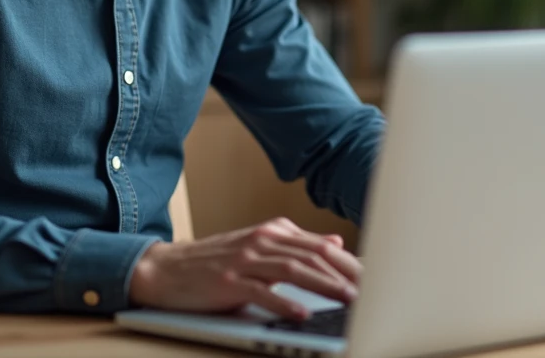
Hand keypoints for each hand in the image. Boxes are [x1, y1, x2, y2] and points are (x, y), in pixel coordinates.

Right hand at [128, 217, 360, 319]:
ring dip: (324, 285)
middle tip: (376, 289)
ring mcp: (245, 260)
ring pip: (293, 270)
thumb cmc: (215, 263)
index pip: (321, 246)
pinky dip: (283, 302)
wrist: (166, 268)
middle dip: (347, 273)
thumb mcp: (259, 247)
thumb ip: (295, 246)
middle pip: (313, 255)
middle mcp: (262, 240)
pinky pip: (261, 292)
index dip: (352, 263)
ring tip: (348, 299)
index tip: (378, 278)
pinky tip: (301, 313)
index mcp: (273, 231)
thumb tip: (335, 244)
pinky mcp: (229, 282)